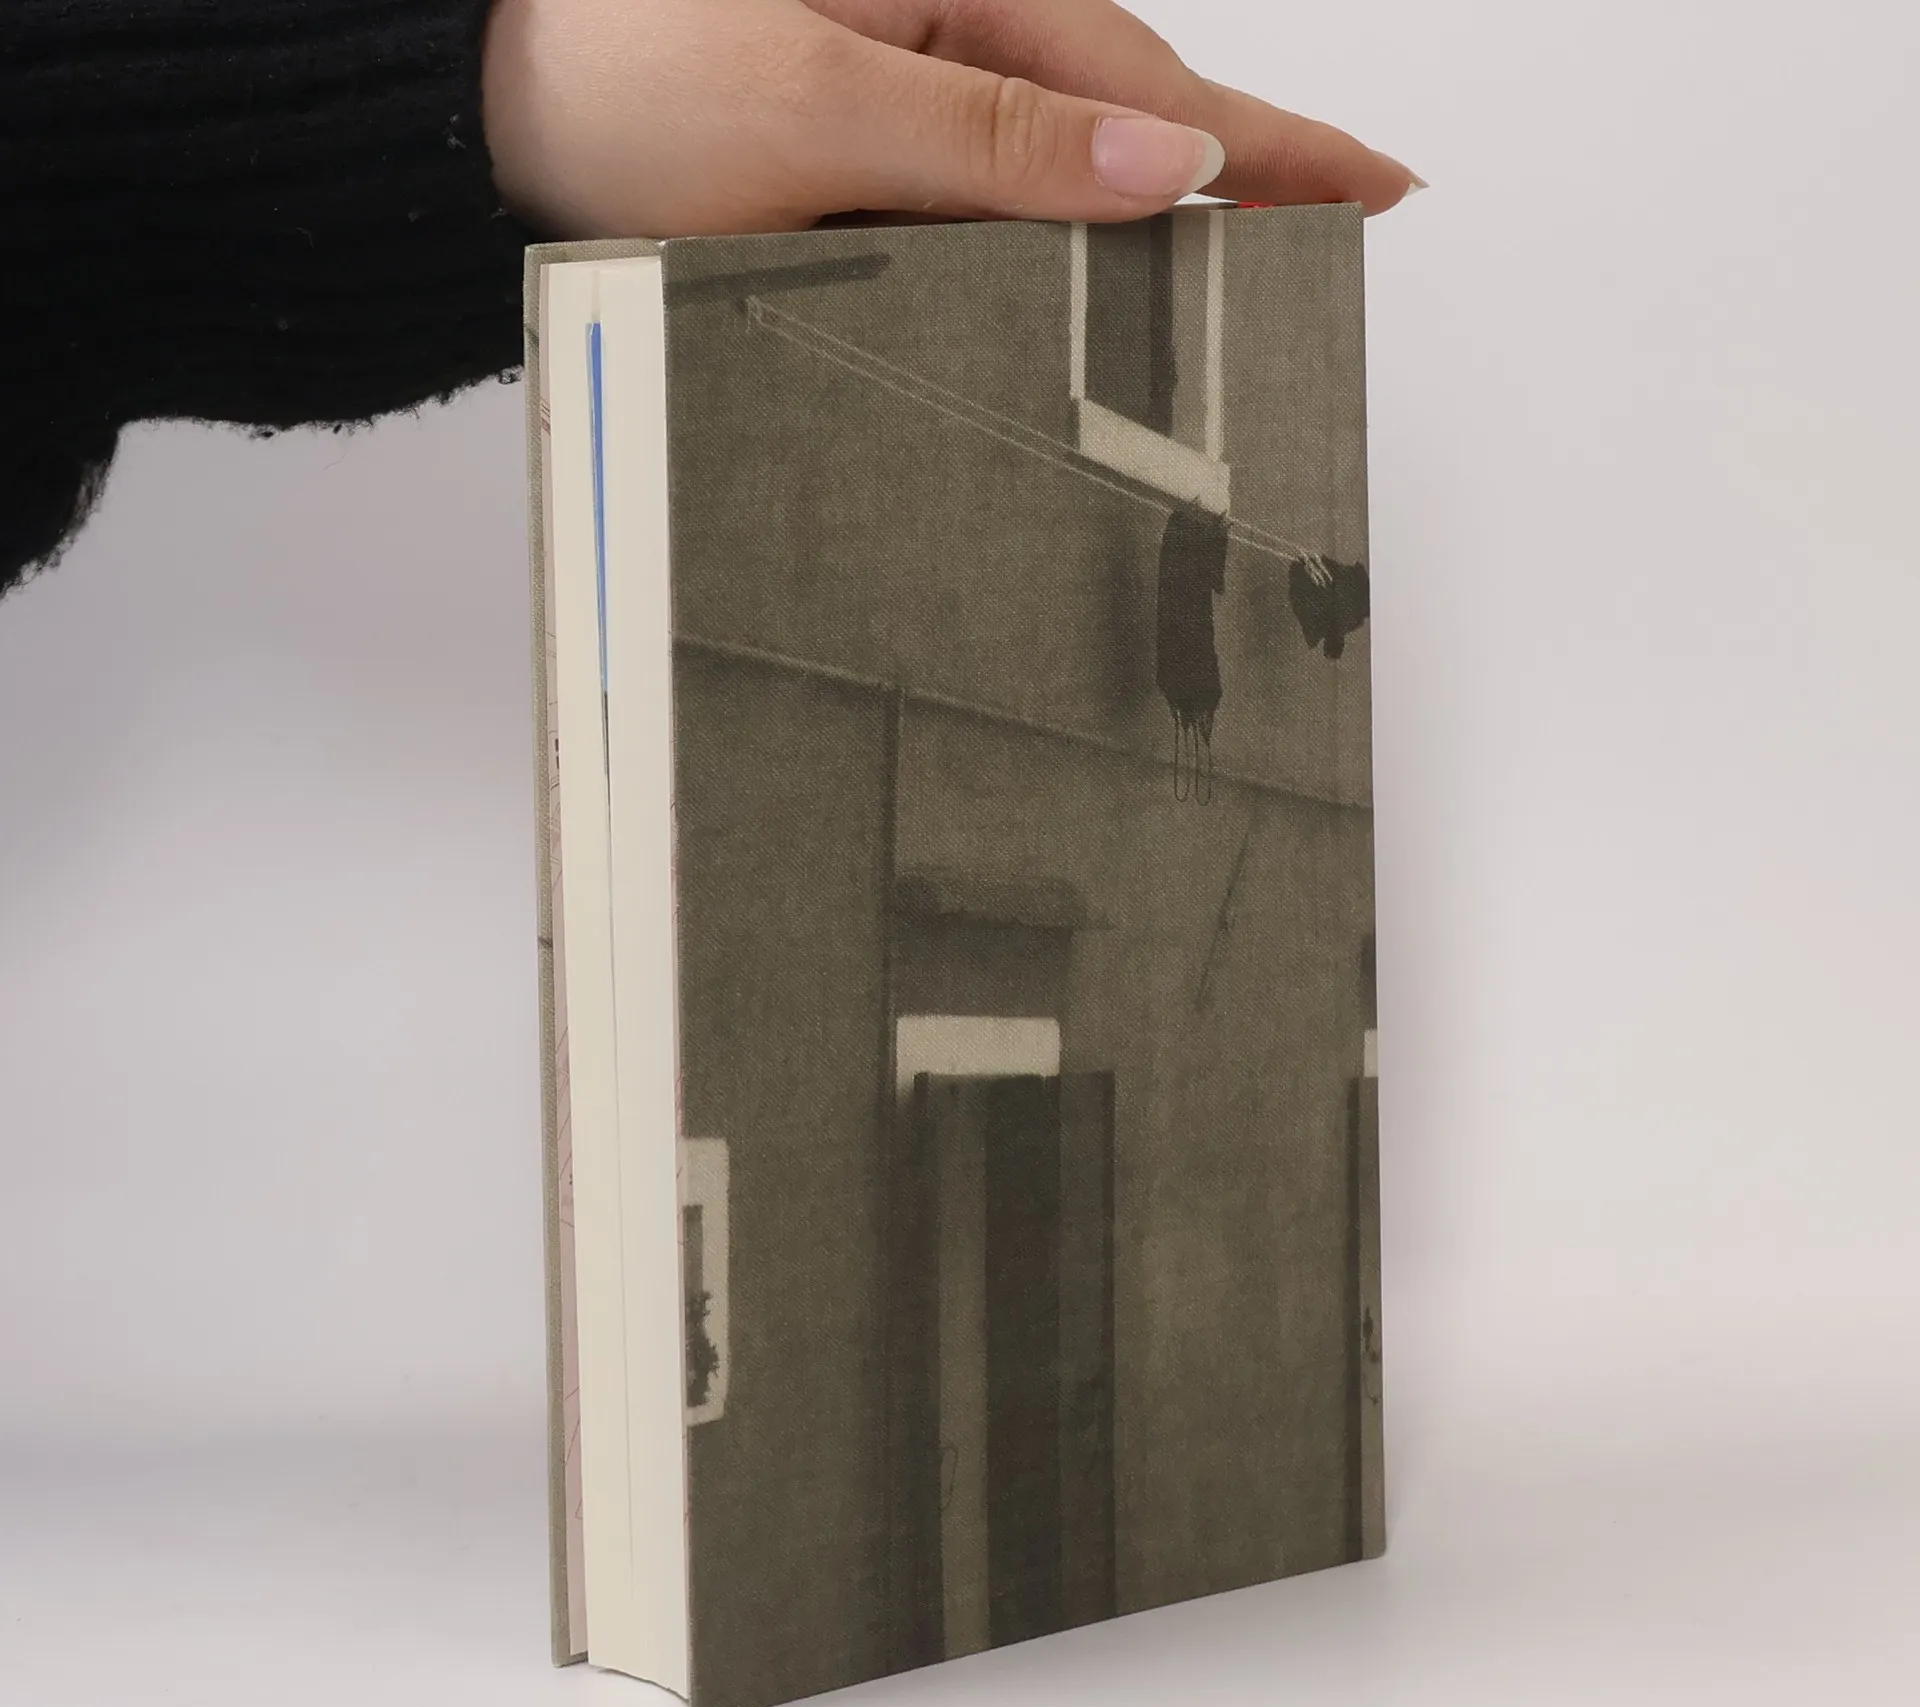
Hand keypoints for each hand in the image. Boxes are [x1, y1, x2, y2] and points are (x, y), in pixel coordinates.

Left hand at [481, 0, 1423, 239]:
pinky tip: (1079, 273)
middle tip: (1343, 229)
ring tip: (1242, 271)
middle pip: (1124, 117)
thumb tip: (1161, 170)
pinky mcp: (858, 142)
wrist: (470, 98)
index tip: (1377, 183)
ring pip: (1057, 164)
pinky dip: (1037, 244)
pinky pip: (981, 196)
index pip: (1148, 85)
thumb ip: (992, 143)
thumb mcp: (813, 107)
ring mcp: (901, 86)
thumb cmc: (611, 70)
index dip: (1271, 144)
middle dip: (1234, 178)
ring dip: (1139, 220)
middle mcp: (939, 26)